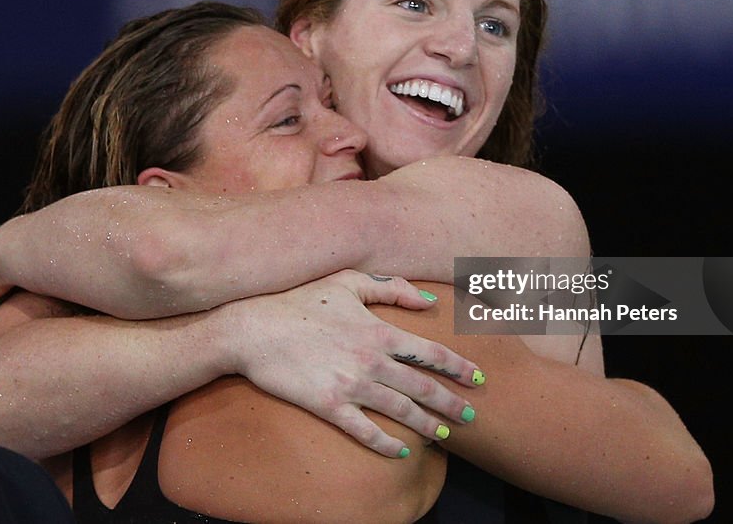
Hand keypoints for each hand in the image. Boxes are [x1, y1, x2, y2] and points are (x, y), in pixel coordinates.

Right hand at [219, 269, 481, 457]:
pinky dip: (386, 443)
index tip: (479, 378)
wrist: (254, 328)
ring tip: (444, 435)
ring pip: (401, 410)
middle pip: (423, 386)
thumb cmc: (300, 300)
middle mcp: (372, 360)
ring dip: (427, 425)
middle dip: (451, 403)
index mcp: (379, 330)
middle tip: (471, 416)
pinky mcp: (329, 405)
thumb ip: (391, 288)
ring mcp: (351, 385)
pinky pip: (364, 430)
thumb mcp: (347, 282)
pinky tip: (401, 451)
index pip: (431, 352)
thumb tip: (429, 301)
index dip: (459, 367)